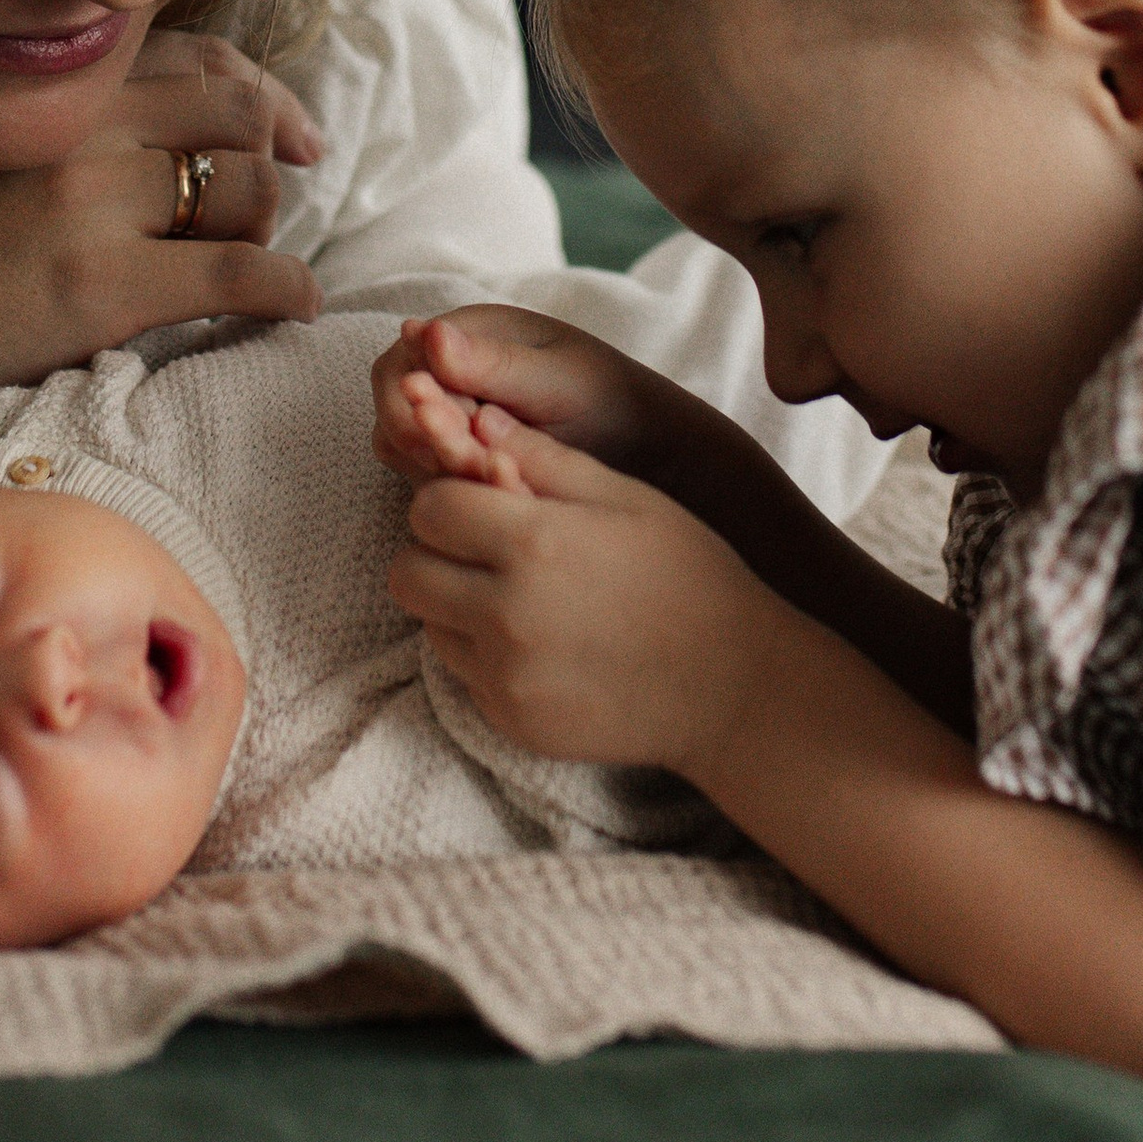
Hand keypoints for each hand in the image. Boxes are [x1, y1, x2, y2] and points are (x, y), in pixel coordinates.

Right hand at [0, 33, 324, 436]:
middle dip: (271, 154)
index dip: (258, 91)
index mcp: (50, 84)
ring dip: (268, 226)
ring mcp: (95, 201)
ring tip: (251, 258)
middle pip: (237, 114)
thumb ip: (48, 111)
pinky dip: (287, 288)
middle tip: (274, 196)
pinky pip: (238, 273)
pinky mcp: (105, 283)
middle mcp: (82, 124)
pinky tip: (296, 304)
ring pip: (247, 189)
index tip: (288, 127)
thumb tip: (139, 119)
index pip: (195, 57)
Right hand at [372, 306, 673, 485]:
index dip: (409, 408)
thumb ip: (492, 363)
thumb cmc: (609, 399)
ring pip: (407, 455)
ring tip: (508, 479)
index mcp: (463, 336)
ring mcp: (451, 418)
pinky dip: (464, 491)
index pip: (396, 369)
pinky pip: (436, 480)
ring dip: (445, 473)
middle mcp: (446, 374)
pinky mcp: (462, 458)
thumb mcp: (557, 379)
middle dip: (429, 449)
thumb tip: (424, 331)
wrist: (647, 449)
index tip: (446, 436)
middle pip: (392, 417)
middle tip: (488, 468)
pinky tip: (511, 491)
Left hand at [387, 421, 767, 776]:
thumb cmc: (687, 576)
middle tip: (487, 552)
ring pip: (428, 625)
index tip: (484, 506)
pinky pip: (462, 676)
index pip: (429, 509)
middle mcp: (506, 614)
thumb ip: (543, 459)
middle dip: (437, 553)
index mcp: (533, 543)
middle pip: (409, 571)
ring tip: (519, 599)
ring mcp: (505, 675)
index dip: (451, 500)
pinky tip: (540, 645)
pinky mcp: (511, 720)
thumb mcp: (626, 497)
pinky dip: (484, 657)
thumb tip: (478, 420)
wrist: (733, 686)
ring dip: (455, 606)